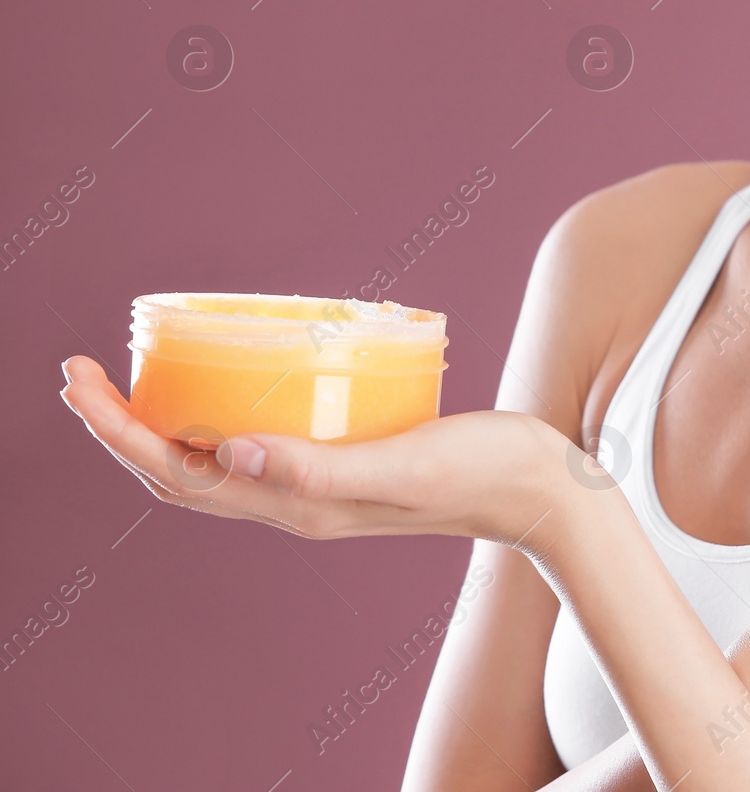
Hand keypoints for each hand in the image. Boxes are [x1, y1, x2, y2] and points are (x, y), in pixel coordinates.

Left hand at [57, 356, 569, 549]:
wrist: (538, 488)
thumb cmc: (481, 471)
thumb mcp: (401, 463)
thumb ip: (320, 466)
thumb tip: (228, 453)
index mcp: (301, 508)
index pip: (180, 476)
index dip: (120, 433)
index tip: (79, 379)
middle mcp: (299, 504)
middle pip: (182, 474)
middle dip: (122, 428)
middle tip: (82, 373)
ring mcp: (320, 487)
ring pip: (214, 464)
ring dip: (161, 426)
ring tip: (133, 379)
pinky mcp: (344, 463)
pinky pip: (257, 446)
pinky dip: (219, 418)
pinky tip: (228, 382)